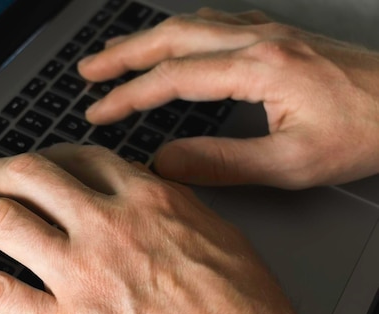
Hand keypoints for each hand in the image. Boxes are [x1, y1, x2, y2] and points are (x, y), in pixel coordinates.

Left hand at [0, 145, 378, 313]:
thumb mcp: (217, 235)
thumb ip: (170, 209)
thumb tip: (140, 197)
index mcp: (149, 203)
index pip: (78, 159)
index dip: (45, 158)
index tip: (33, 167)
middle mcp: (108, 228)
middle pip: (30, 178)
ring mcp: (81, 277)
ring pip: (4, 223)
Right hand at [78, 8, 378, 188]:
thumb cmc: (366, 132)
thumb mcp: (290, 163)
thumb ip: (222, 163)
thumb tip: (166, 162)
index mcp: (259, 68)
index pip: (173, 78)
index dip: (128, 96)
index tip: (99, 111)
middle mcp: (259, 40)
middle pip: (172, 37)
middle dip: (122, 54)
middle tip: (88, 69)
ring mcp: (269, 32)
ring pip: (192, 24)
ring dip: (147, 38)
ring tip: (116, 54)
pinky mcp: (279, 36)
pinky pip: (217, 22)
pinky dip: (182, 31)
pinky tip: (175, 41)